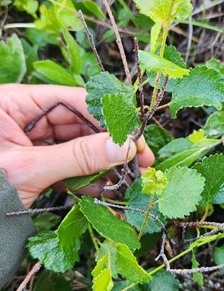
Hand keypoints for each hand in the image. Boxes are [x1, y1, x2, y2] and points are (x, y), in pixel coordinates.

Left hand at [0, 84, 153, 207]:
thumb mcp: (29, 168)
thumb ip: (78, 156)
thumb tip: (124, 147)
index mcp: (15, 103)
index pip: (73, 100)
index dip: (108, 118)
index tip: (134, 137)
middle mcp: (26, 118)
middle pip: (81, 125)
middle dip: (111, 146)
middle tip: (142, 162)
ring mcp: (33, 143)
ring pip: (78, 148)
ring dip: (105, 165)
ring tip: (131, 180)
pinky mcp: (37, 165)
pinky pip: (68, 167)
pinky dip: (88, 180)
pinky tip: (108, 190)